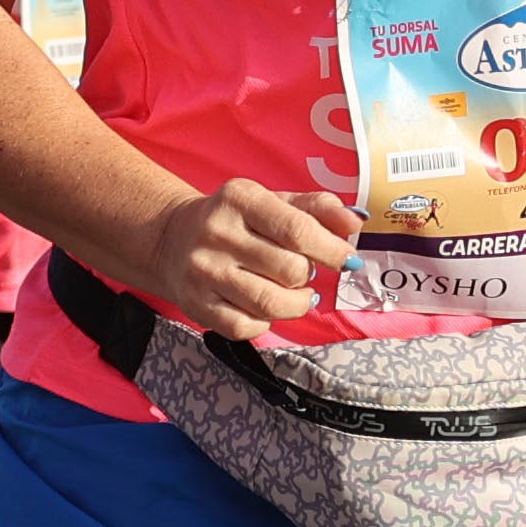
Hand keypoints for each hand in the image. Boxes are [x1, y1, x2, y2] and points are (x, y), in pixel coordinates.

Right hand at [130, 177, 365, 346]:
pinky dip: (265, 322)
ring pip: (271, 304)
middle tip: (301, 271)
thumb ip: (317, 209)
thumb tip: (356, 222)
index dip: (332, 250)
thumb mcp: (273, 202)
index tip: (347, 259)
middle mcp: (217, 233)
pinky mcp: (196, 304)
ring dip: (296, 304)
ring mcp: (204, 272)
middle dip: (307, 275)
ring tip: (296, 295)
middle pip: (290, 270)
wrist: (170, 239)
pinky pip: (247, 327)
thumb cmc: (235, 221)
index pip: (297, 230)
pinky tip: (263, 307)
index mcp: (240, 199)